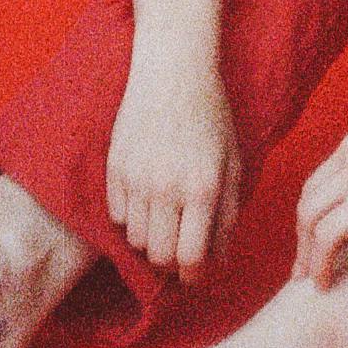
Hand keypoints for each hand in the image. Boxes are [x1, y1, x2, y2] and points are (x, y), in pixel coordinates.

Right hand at [106, 52, 242, 283]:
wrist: (173, 71)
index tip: (195, 275)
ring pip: (136, 240)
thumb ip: (228, 213)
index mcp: (203, 188)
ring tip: (164, 222)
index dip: (194, 275)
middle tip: (179, 251)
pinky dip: (131, 218)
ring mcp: (136, 178)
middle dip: (172, 263)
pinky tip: (146, 201)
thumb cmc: (211, 116)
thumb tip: (217, 259)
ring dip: (151, 240)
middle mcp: (167, 188)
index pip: (192, 257)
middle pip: (160, 256)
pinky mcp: (114, 167)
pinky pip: (117, 216)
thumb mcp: (233, 162)